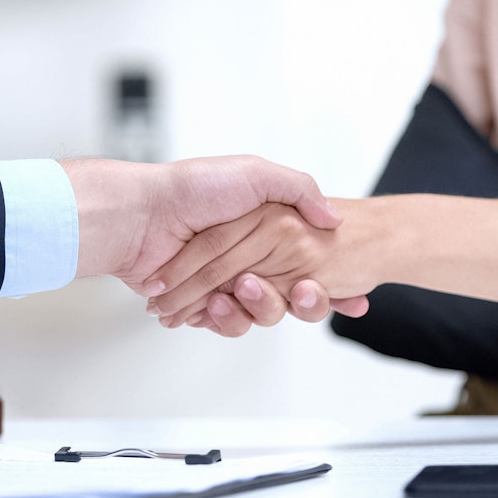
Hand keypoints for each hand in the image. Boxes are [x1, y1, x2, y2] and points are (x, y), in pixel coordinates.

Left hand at [146, 199, 380, 325]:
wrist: (141, 216)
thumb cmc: (194, 188)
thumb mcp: (256, 174)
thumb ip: (301, 190)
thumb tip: (335, 219)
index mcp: (265, 229)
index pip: (311, 260)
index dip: (333, 280)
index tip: (356, 295)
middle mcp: (248, 257)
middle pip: (292, 294)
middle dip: (306, 301)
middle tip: (305, 292)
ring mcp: (225, 283)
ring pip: (262, 314)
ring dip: (262, 309)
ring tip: (246, 292)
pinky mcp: (201, 304)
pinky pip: (226, 324)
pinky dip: (225, 319)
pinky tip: (218, 306)